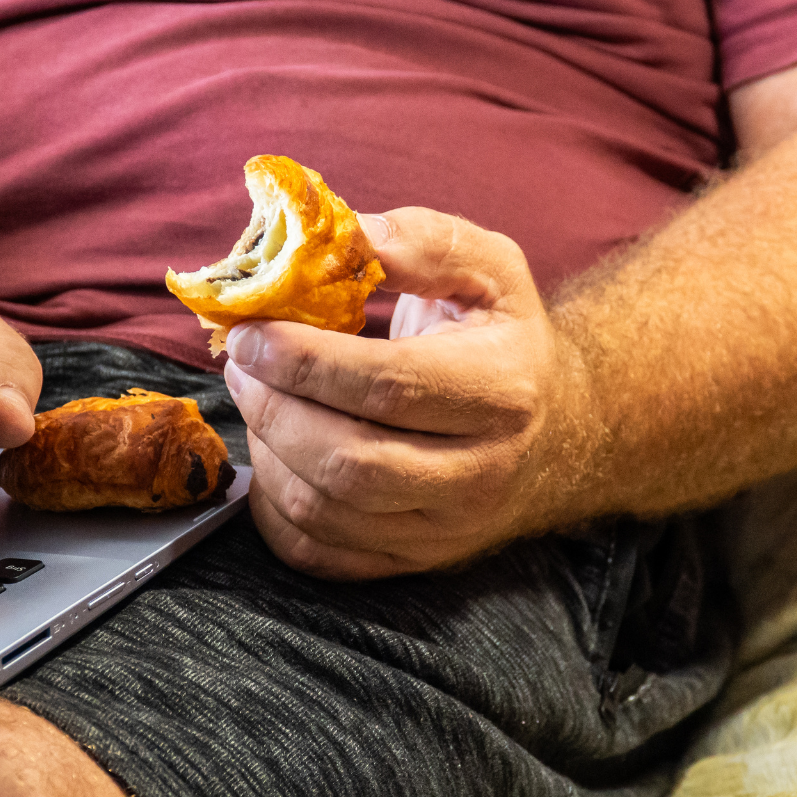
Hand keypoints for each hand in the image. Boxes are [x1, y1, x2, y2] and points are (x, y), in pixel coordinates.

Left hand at [222, 208, 592, 579]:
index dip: (304, 360)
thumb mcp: (489, 269)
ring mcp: (445, 529)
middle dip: (272, 408)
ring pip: (326, 511)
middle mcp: (480, 473)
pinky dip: (273, 507)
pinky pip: (318, 552)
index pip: (388, 385)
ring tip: (255, 397)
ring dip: (267, 451)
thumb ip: (423, 242)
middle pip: (349, 460)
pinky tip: (273, 453)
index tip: (250, 332)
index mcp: (502, 391)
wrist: (557, 431)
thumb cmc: (504, 339)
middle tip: (239, 362)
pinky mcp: (413, 561)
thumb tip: (347, 235)